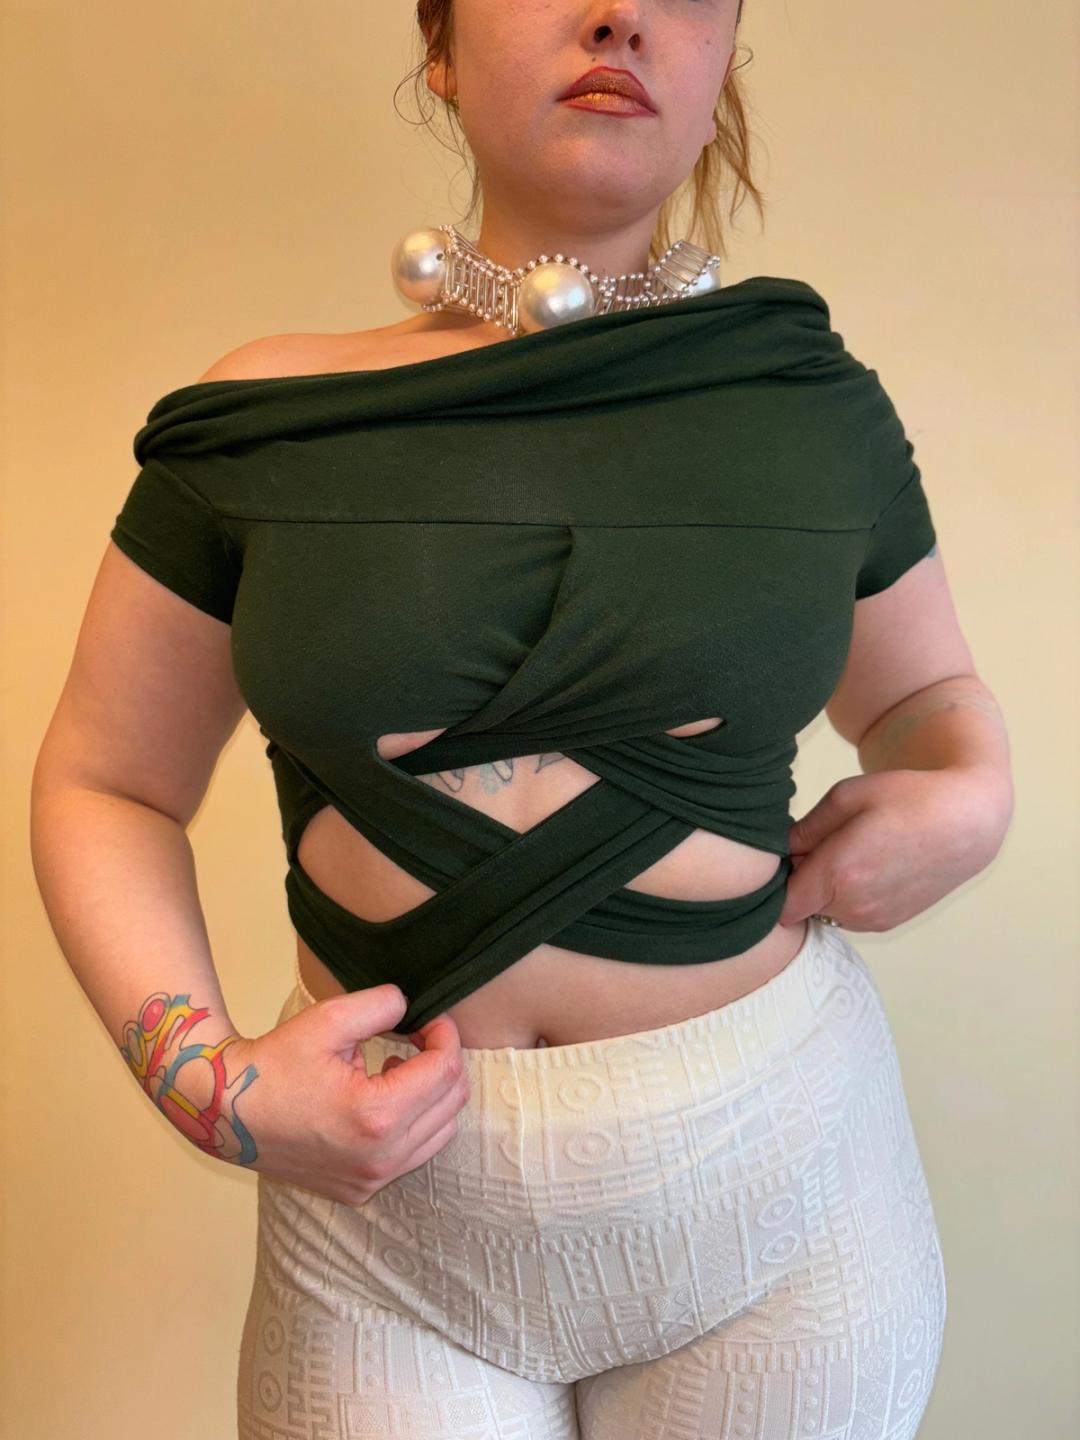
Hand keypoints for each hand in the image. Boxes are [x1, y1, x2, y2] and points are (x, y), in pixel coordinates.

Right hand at [216, 985, 469, 1204]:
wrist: (226, 1114)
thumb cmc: (273, 1064)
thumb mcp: (328, 1019)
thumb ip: (382, 1005)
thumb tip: (414, 1006)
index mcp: (376, 1115)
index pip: (444, 1070)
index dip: (446, 1035)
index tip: (430, 1018)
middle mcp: (380, 1157)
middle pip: (451, 1103)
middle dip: (443, 1062)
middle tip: (419, 1037)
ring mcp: (370, 1180)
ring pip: (439, 1133)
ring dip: (432, 1095)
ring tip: (398, 1066)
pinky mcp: (360, 1191)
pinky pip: (412, 1155)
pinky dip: (413, 1124)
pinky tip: (383, 1099)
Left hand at [778, 767, 1001, 931]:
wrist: (967, 822)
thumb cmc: (907, 799)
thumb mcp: (846, 796)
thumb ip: (804, 829)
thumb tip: (779, 852)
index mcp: (838, 875)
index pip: (781, 903)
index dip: (777, 881)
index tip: (787, 857)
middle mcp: (853, 906)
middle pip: (800, 907)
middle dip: (800, 881)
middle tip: (821, 847)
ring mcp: (872, 920)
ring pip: (823, 912)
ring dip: (823, 891)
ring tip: (851, 854)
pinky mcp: (887, 923)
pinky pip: (848, 915)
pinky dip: (846, 898)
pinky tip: (869, 868)